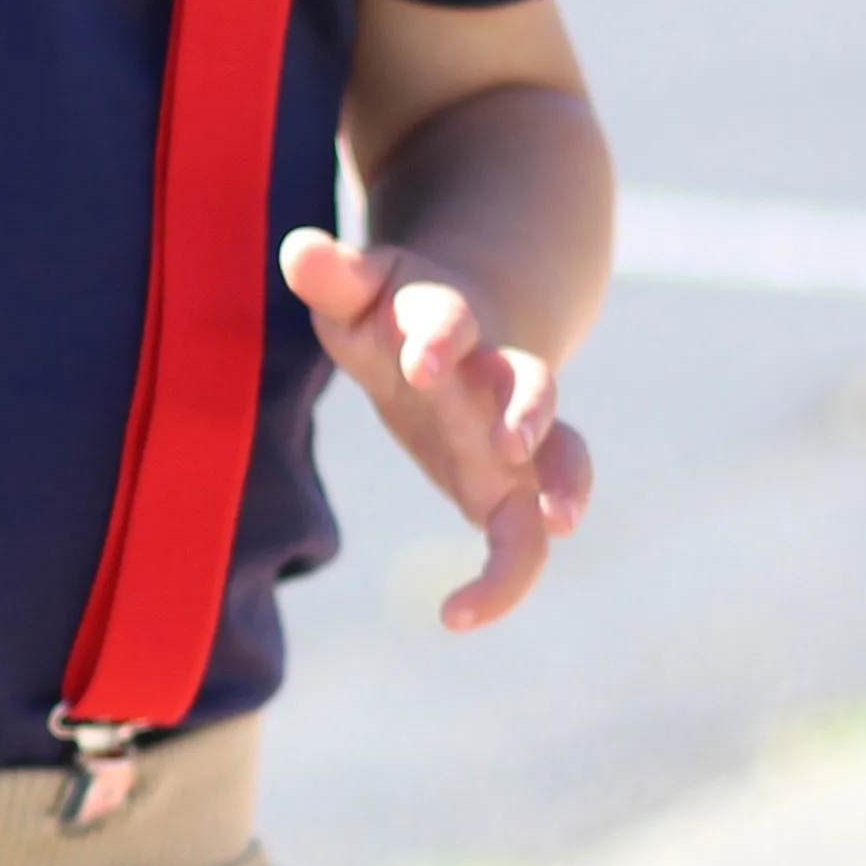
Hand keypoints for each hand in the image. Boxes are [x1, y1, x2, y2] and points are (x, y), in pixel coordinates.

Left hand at [281, 225, 591, 630]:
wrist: (468, 324)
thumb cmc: (393, 311)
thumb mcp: (360, 289)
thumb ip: (334, 276)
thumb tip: (298, 249)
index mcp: (448, 318)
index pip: (449, 317)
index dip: (439, 335)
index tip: (420, 361)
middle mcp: (494, 375)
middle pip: (532, 382)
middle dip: (528, 406)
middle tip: (513, 439)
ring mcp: (514, 431)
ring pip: (562, 455)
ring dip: (566, 482)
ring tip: (563, 521)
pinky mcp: (509, 486)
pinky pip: (524, 538)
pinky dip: (507, 580)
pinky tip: (457, 617)